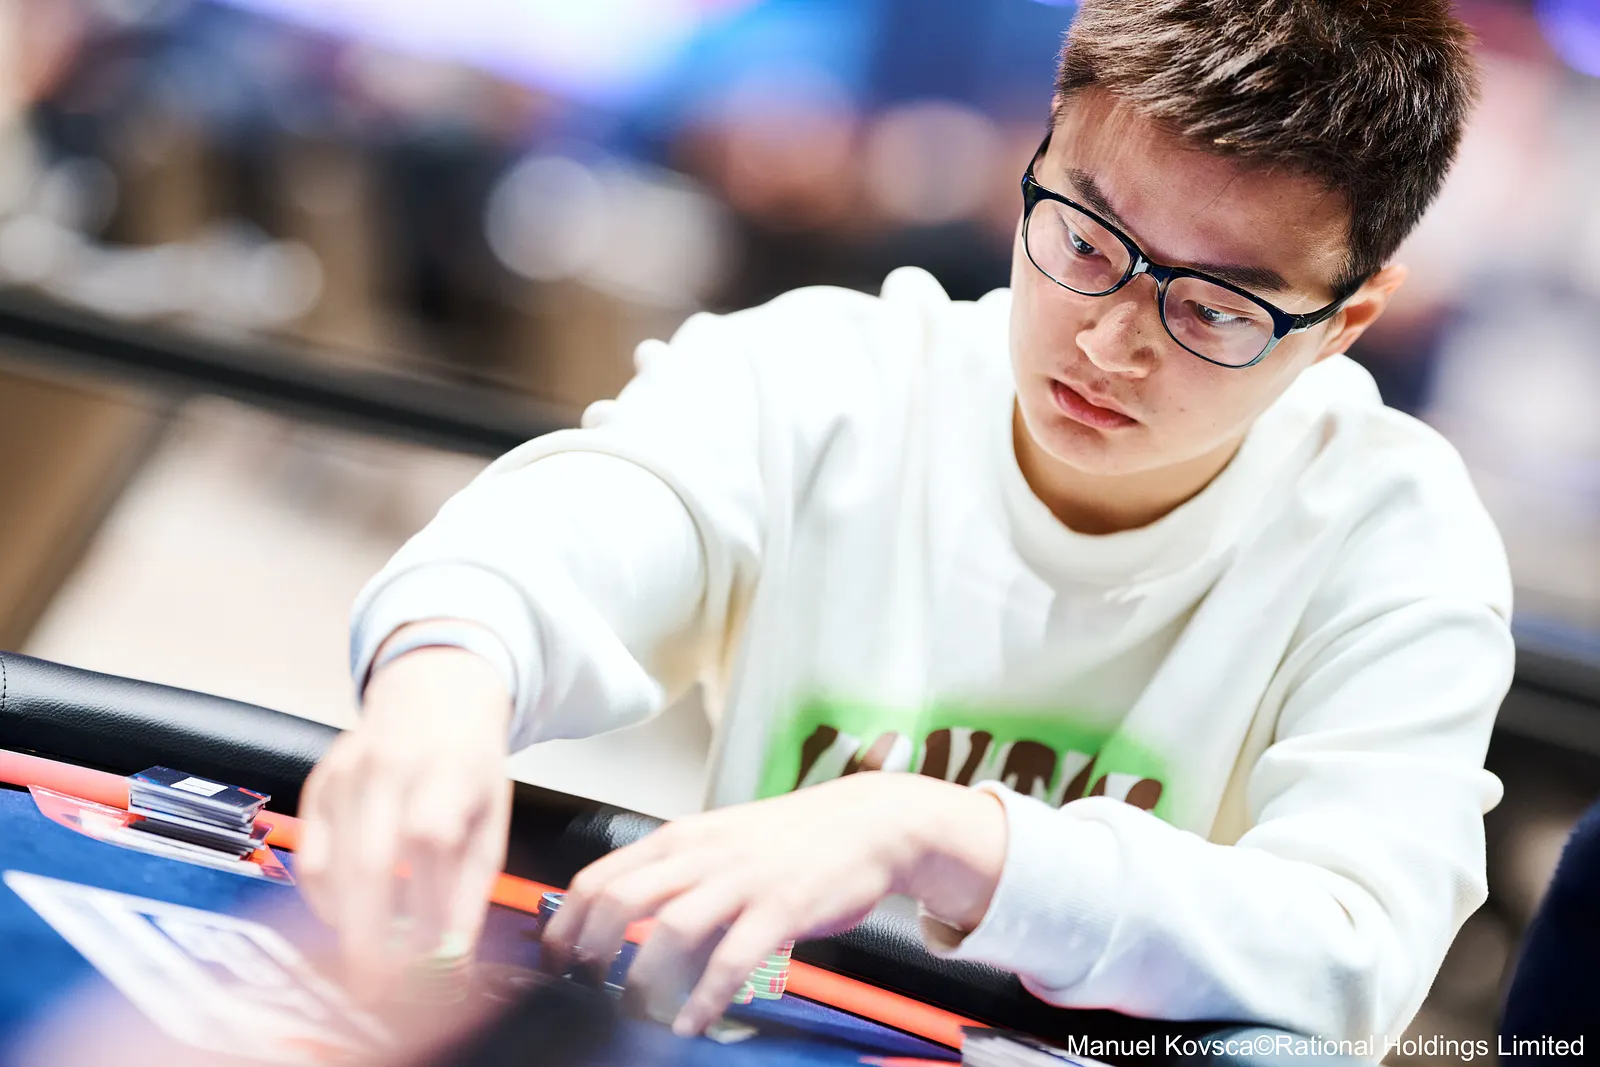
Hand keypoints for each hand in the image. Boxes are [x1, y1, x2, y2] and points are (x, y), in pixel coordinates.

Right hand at [298, 636, 513, 996]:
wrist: (434, 692)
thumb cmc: (469, 763)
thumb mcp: (491, 816)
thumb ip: (471, 885)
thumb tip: (451, 954)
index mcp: (446, 770)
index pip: (429, 839)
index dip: (427, 900)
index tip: (434, 950)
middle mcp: (389, 767)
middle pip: (370, 860)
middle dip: (371, 933)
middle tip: (379, 985)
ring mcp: (345, 773)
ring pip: (331, 863)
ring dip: (343, 921)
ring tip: (364, 959)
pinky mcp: (316, 783)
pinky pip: (308, 853)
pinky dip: (322, 897)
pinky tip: (345, 917)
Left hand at [541, 772, 1005, 1035]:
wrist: (868, 822)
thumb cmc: (792, 839)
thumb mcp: (720, 841)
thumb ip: (675, 874)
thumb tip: (622, 921)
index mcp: (680, 838)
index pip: (598, 877)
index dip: (564, 926)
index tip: (553, 963)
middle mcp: (703, 854)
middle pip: (619, 902)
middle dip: (589, 955)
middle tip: (582, 992)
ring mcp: (742, 879)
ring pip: (668, 931)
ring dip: (641, 982)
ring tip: (633, 1014)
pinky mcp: (782, 907)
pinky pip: (731, 959)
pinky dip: (704, 997)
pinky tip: (691, 1022)